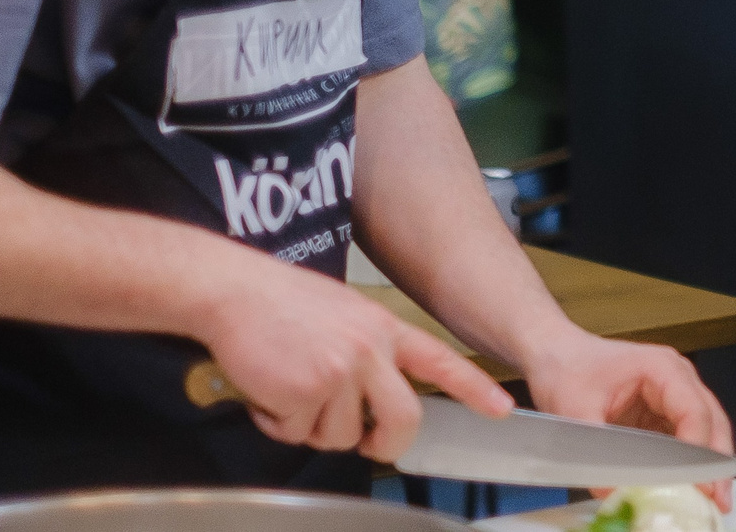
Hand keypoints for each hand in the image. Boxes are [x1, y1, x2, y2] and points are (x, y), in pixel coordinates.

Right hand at [198, 258, 510, 461]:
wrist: (234, 290)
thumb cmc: (282, 304)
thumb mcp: (345, 315)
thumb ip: (369, 354)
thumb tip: (371, 406)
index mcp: (384, 328)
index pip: (439, 361)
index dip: (472, 388)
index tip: (500, 409)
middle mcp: (371, 348)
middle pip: (403, 420)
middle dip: (384, 444)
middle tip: (364, 443)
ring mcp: (342, 370)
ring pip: (340, 436)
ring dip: (309, 426)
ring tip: (289, 387)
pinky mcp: (308, 390)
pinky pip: (299, 434)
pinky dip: (277, 423)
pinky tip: (269, 390)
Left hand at [524, 327, 735, 510]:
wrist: (555, 353)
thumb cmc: (567, 369)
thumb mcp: (574, 411)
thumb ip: (596, 452)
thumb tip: (614, 493)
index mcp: (662, 368)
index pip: (694, 410)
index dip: (698, 448)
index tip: (696, 482)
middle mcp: (677, 378)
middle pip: (712, 420)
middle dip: (717, 462)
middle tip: (719, 499)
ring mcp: (673, 394)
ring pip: (707, 429)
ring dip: (709, 464)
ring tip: (713, 499)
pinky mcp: (663, 411)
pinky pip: (686, 437)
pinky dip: (690, 463)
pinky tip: (689, 486)